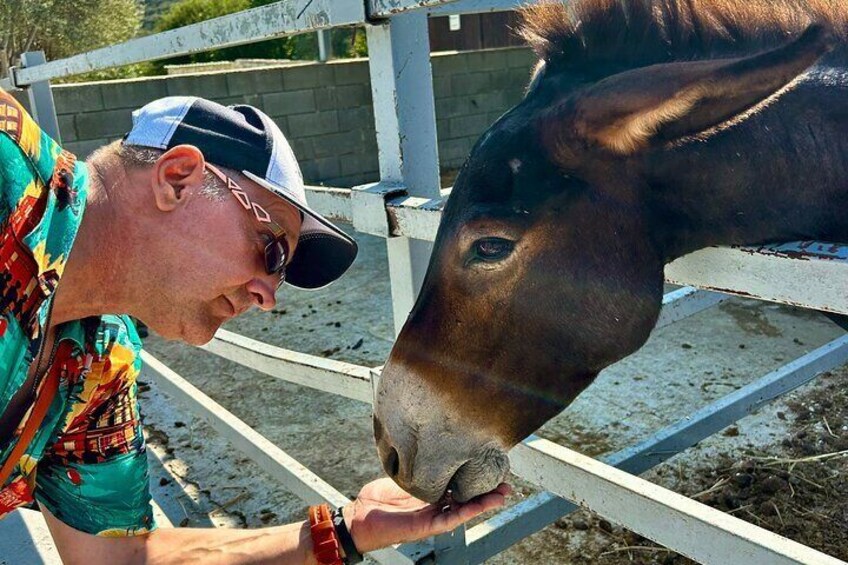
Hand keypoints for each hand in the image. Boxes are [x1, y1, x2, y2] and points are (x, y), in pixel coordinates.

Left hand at [342, 478, 510, 552]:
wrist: (359, 517)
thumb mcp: (402, 475)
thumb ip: (418, 465)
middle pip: (468, 498)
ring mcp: (432, 517)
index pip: (460, 484)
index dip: (477, 477)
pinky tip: (478, 507)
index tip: (494, 466)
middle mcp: (436, 505)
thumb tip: (431, 444)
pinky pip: (449, 520)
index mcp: (432, 492)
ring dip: (484, 504)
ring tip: (502, 495)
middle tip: (507, 482)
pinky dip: (465, 513)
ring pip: (464, 510)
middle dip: (488, 491)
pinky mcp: (425, 526)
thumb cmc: (377, 498)